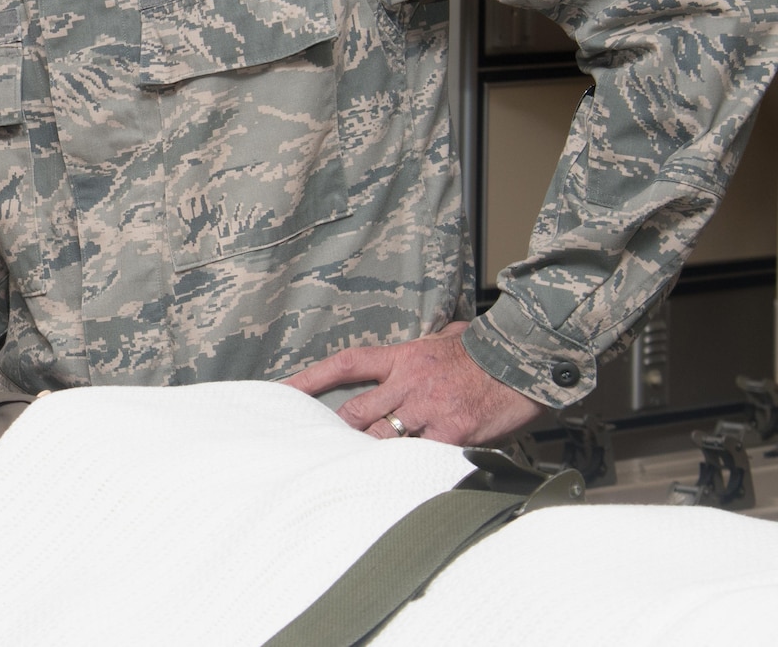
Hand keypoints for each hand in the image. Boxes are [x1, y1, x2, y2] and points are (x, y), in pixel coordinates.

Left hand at [280, 322, 546, 444]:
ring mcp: (428, 407)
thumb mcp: (449, 339)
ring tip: (360, 469)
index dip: (309, 379)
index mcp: (403, 357)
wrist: (526, 361)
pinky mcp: (451, 432)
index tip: (282, 391)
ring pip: (381, 437)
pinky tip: (404, 474)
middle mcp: (408, 381)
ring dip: (373, 453)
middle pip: (356, 412)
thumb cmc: (488, 354)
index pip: (344, 364)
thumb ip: (431, 344)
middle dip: (342, 433)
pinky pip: (418, 455)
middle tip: (330, 447)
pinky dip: (408, 467)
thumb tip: (441, 334)